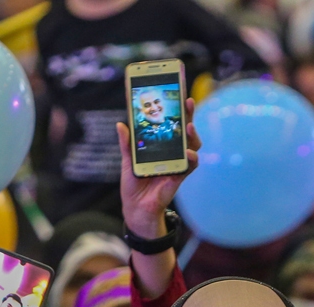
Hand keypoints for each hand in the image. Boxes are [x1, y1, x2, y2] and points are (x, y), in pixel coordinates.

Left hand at [117, 97, 199, 238]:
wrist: (135, 207)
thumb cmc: (134, 184)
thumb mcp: (128, 160)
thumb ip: (127, 143)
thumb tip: (120, 124)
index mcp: (162, 145)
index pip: (172, 123)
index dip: (177, 109)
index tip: (179, 93)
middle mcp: (173, 153)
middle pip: (186, 130)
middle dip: (189, 115)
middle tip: (188, 101)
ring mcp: (178, 164)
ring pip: (192, 145)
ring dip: (193, 135)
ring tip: (189, 126)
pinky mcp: (179, 177)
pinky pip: (189, 166)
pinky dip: (191, 159)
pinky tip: (189, 153)